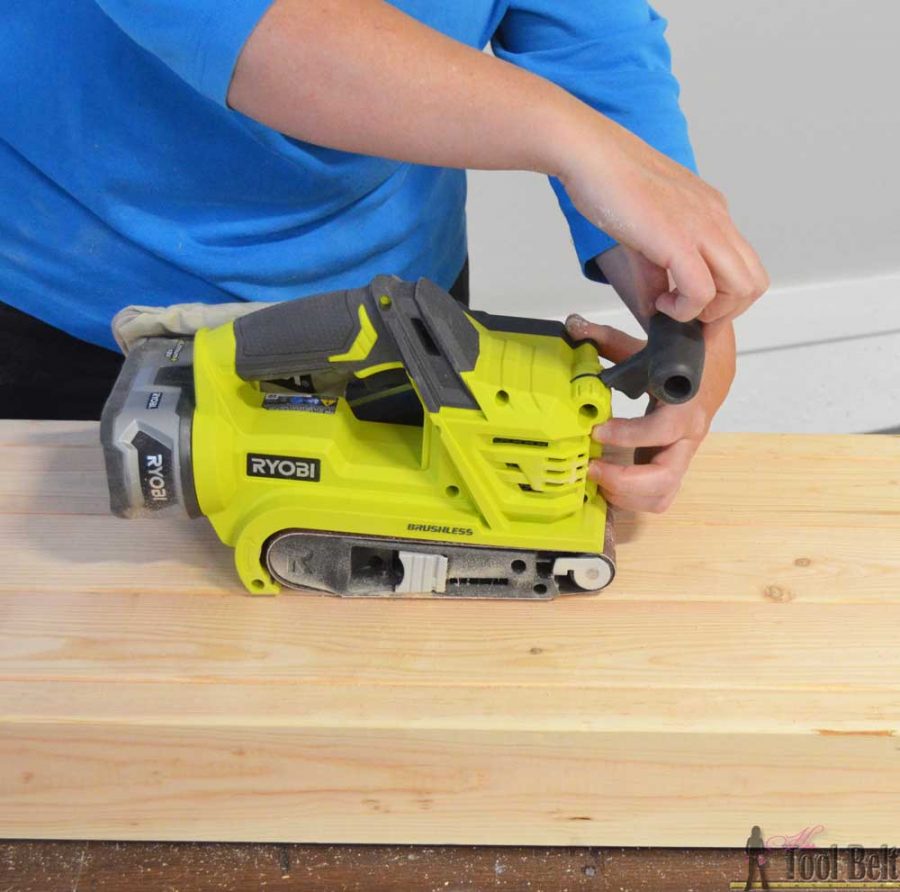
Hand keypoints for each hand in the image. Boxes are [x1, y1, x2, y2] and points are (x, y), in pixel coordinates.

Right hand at [554, 112, 768, 323]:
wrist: (590, 154)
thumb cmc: (608, 181)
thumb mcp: (642, 233)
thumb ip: (656, 272)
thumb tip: (655, 307)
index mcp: (711, 213)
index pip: (744, 267)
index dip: (723, 301)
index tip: (690, 313)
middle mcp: (716, 219)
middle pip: (753, 282)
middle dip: (723, 313)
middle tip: (684, 315)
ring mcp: (702, 227)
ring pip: (741, 288)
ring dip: (708, 312)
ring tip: (671, 307)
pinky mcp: (678, 240)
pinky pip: (702, 292)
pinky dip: (683, 310)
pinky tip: (658, 302)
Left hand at [566, 315, 734, 512]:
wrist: (709, 375)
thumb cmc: (674, 363)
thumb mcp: (643, 348)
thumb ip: (607, 340)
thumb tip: (573, 326)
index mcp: (683, 405)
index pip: (663, 428)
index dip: (630, 434)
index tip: (597, 430)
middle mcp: (687, 438)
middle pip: (664, 478)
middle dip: (624, 480)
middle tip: (591, 466)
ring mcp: (681, 458)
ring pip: (661, 495)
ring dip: (625, 495)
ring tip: (595, 476)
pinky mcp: (671, 470)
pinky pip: (657, 499)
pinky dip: (630, 499)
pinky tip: (606, 483)